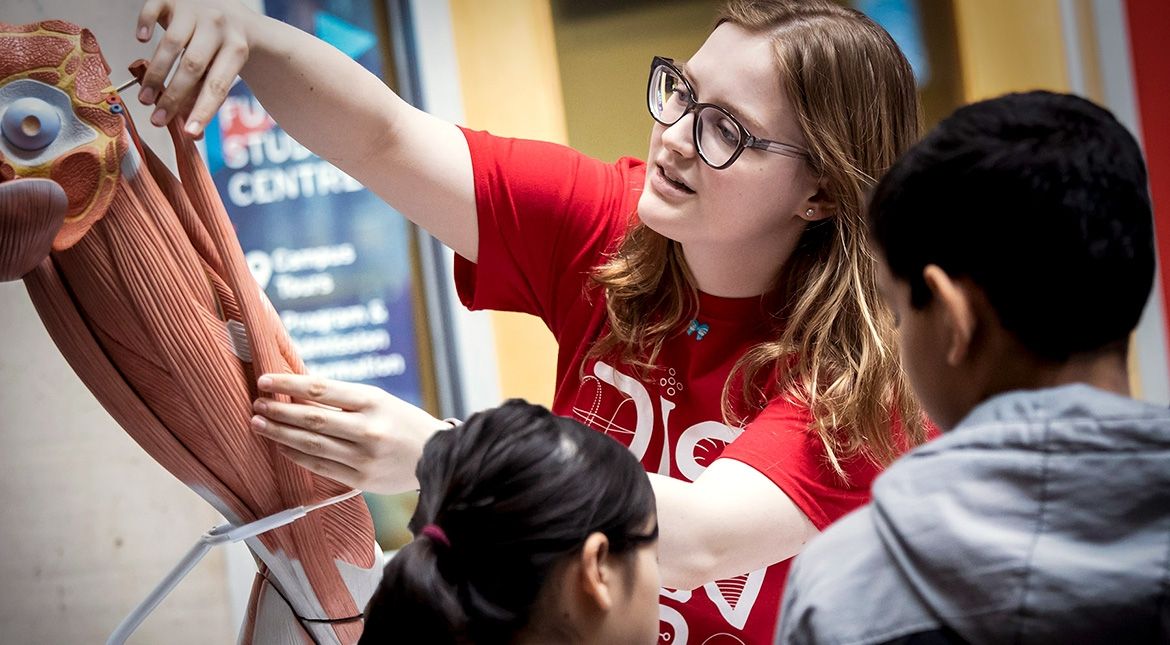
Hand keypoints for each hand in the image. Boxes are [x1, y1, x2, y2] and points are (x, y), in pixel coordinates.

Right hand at [135, 0, 256, 135]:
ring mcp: (195, 10)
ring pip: (171, 43)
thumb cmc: (222, 44)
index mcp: (236, 48)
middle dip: (172, 96)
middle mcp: (218, 27)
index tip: (190, 133)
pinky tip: (141, 40)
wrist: (226, 6)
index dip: (203, 110)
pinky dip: (145, 24)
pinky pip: (154, 9)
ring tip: (144, 97)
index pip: (218, 85)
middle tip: (157, 119)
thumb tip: (192, 131)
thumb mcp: (223, 66)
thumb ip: (206, 93)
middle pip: (193, 66)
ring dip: (155, 73)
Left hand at [250, 373, 450, 493]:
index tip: (265, 380)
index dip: (289, 385)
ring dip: (280, 433)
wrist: (437, 456)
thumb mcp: (380, 401)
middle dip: (278, 411)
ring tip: (259, 424)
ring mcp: (364, 456)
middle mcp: (368, 429)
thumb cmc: (403, 423)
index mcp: (373, 401)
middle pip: (311, 418)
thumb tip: (297, 392)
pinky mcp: (361, 478)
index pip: (321, 389)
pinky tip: (281, 446)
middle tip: (256, 404)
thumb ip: (344, 398)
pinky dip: (296, 455)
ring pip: (311, 444)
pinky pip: (320, 466)